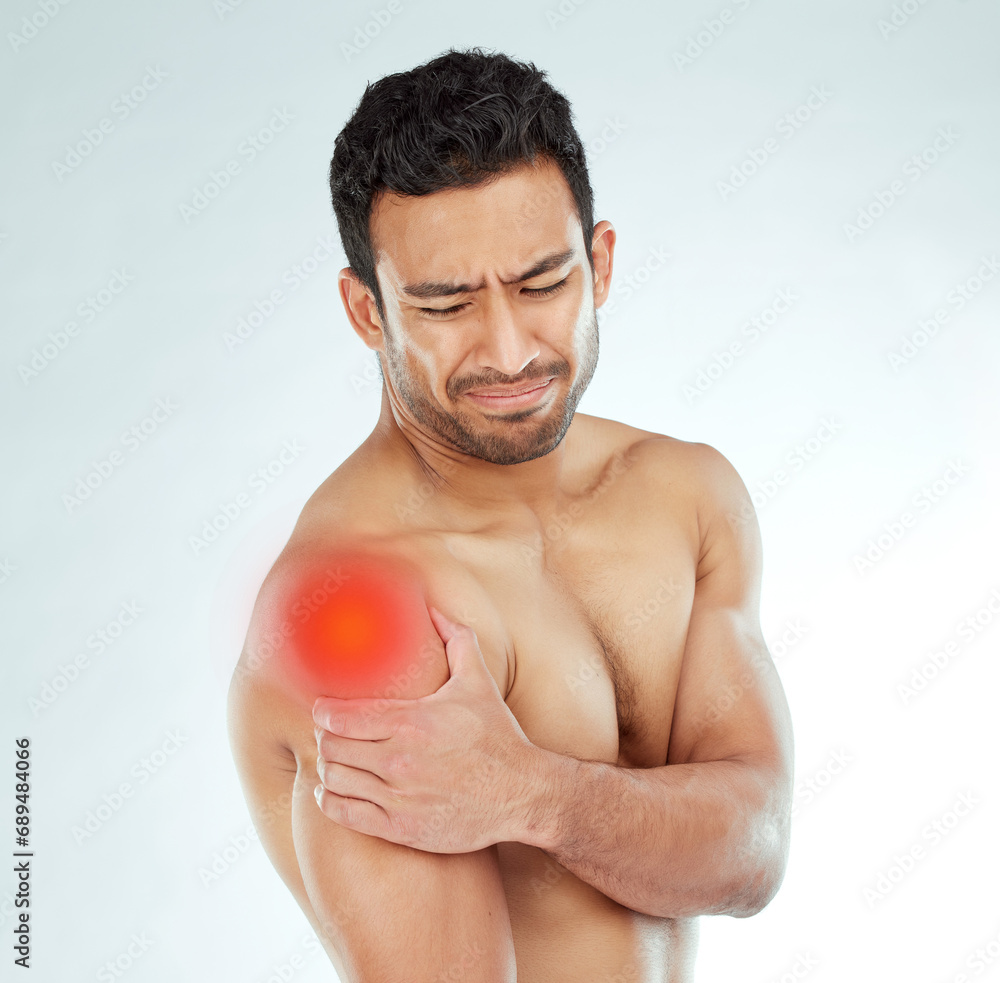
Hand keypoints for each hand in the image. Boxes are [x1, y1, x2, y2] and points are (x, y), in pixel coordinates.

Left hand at [312, 606, 538, 852]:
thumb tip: (435, 609)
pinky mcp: (401, 828)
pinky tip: (330, 790)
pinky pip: (345, 814)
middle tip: (328, 734)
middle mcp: (400, 761)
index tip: (322, 710)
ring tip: (332, 759)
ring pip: (334, 779)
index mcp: (412, 722)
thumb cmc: (496, 736)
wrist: (522, 793)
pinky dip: (329, 800)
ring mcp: (399, 797)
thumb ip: (456, 640)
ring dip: (326, 767)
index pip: (342, 717)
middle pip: (332, 747)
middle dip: (324, 738)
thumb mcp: (478, 682)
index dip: (324, 712)